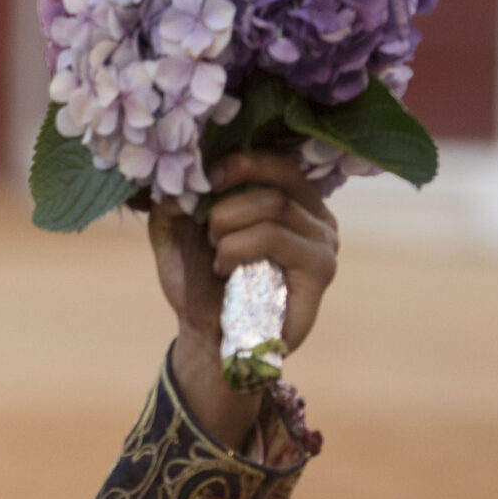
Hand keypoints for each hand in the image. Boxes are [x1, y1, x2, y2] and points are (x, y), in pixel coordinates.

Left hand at [148, 149, 338, 449]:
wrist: (207, 337)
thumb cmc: (200, 283)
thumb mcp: (176, 233)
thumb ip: (173, 201)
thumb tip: (176, 177)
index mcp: (292, 201)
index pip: (280, 161)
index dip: (243, 162)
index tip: (208, 177)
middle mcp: (316, 217)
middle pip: (277, 182)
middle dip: (228, 203)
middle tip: (208, 231)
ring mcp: (323, 243)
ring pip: (275, 206)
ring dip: (230, 227)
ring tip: (217, 255)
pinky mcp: (321, 269)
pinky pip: (277, 237)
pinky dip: (240, 246)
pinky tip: (225, 269)